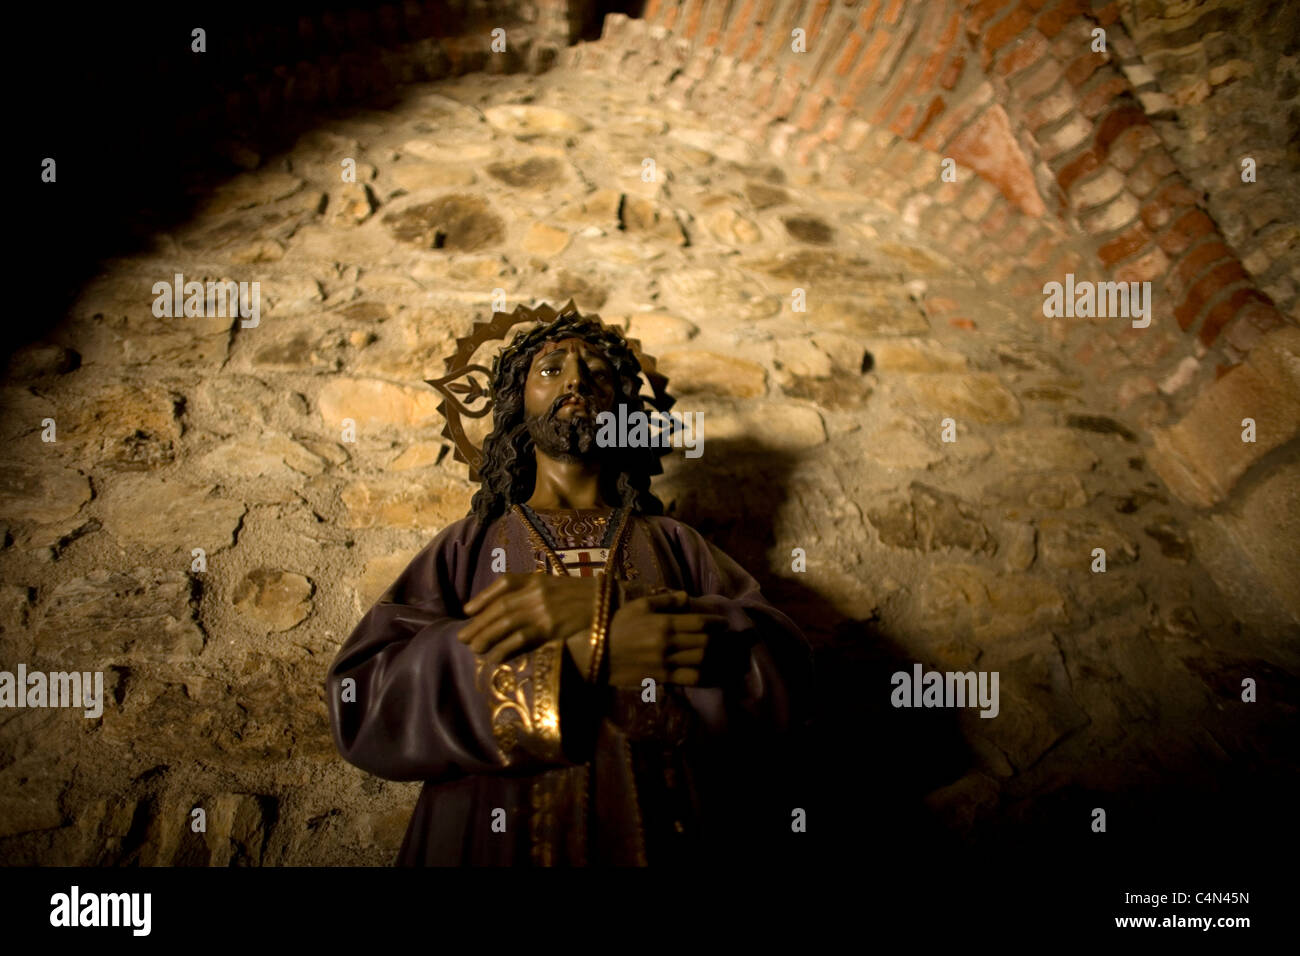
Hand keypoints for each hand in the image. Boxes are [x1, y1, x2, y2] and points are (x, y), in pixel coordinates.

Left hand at [459, 572, 597, 668]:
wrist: (611, 605)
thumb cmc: (583, 598)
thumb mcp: (556, 587)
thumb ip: (533, 591)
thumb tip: (506, 608)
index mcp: (538, 578)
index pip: (504, 584)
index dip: (483, 598)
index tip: (467, 611)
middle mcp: (537, 591)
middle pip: (500, 607)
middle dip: (479, 623)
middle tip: (462, 637)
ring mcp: (543, 610)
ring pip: (505, 623)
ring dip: (486, 637)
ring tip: (473, 648)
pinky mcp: (550, 628)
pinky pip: (520, 639)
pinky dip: (504, 648)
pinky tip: (495, 657)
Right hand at [605, 590, 733, 687]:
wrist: (595, 655)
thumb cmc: (616, 626)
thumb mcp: (638, 606)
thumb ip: (664, 600)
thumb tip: (687, 597)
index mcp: (663, 623)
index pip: (699, 622)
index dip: (717, 623)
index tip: (725, 623)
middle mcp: (668, 643)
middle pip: (705, 643)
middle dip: (722, 641)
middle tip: (731, 640)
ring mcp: (666, 663)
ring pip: (702, 662)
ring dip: (719, 659)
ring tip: (730, 657)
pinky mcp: (662, 678)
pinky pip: (691, 679)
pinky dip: (708, 677)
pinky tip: (717, 675)